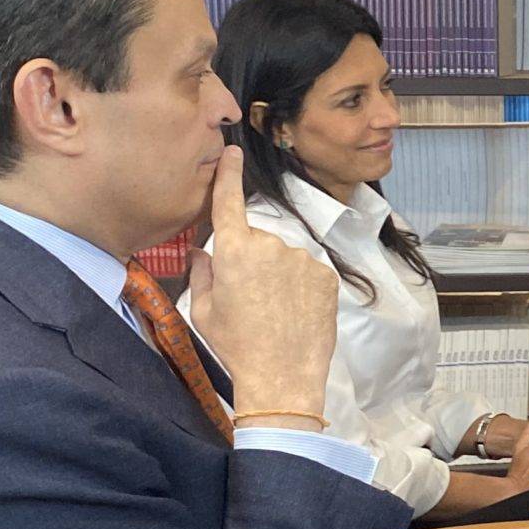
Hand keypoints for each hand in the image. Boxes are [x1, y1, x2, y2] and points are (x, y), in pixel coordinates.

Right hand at [185, 146, 337, 421]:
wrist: (282, 376)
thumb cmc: (236, 345)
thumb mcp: (204, 311)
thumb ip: (203, 272)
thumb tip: (203, 251)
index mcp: (235, 250)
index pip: (229, 201)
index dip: (229, 174)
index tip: (232, 153)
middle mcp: (271, 245)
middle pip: (257, 240)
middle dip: (252, 259)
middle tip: (249, 298)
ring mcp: (302, 258)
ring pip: (284, 257)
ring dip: (278, 274)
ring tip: (274, 311)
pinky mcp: (326, 274)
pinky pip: (307, 272)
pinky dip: (300, 286)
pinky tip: (294, 313)